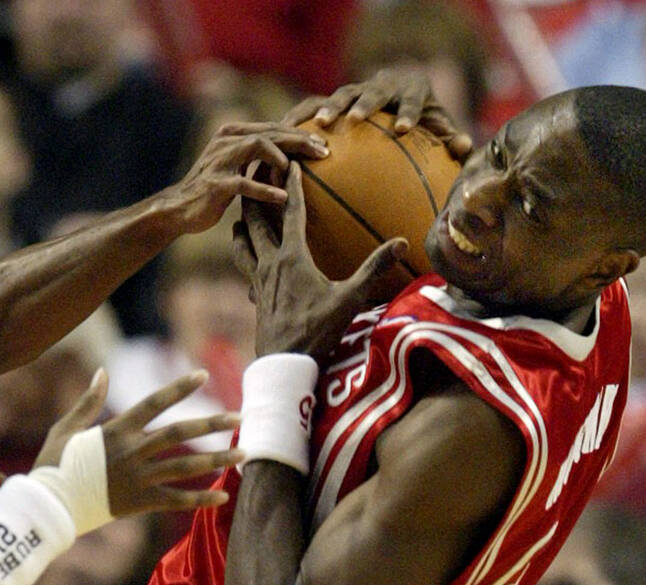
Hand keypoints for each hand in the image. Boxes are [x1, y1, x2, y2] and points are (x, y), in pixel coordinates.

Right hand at [36, 370, 242, 514]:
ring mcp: (137, 477)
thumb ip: (88, 400)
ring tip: (243, 454)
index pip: (154, 402)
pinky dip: (200, 499)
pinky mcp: (139, 502)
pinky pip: (176, 500)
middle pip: (180, 433)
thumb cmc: (53, 465)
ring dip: (217, 459)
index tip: (204, 375)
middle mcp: (132, 451)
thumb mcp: (66, 427)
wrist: (48, 506)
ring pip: (185, 466)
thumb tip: (102, 372)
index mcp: (116, 430)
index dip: (180, 388)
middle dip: (211, 424)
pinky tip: (223, 496)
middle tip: (239, 418)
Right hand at [159, 122, 330, 233]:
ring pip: (259, 147)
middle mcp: (226, 141)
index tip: (322, 144)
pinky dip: (266, 190)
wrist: (179, 209)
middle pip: (270, 132)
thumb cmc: (212, 190)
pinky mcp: (217, 184)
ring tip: (302, 171)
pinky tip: (283, 198)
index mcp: (232, 134)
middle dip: (300, 141)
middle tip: (324, 152)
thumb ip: (255, 156)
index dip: (299, 134)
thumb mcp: (234, 167)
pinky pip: (245, 183)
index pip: (272, 127)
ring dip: (284, 158)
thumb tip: (289, 154)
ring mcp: (219, 160)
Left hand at [235, 162, 410, 360]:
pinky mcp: (255, 297)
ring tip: (242, 211)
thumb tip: (403, 241)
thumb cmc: (318, 331)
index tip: (288, 161)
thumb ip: (374, 267)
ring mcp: (258, 281)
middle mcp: (269, 263)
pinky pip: (246, 269)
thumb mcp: (351, 298)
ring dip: (242, 224)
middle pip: (255, 219)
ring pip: (242, 243)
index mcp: (291, 257)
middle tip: (252, 172)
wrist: (284, 363)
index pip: (290, 211)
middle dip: (254, 192)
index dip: (290, 184)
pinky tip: (251, 259)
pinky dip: (245, 256)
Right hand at [281, 67, 471, 159]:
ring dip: (330, 107)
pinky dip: (301, 116)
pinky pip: (314, 105)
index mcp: (411, 89)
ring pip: (341, 94)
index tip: (402, 128)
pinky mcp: (336, 100)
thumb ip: (451, 138)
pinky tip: (282, 131)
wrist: (399, 96)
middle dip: (364, 103)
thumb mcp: (440, 127)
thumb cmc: (423, 119)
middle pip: (371, 91)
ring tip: (318, 124)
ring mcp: (356, 90)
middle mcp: (382, 85)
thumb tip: (464, 147)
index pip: (412, 99)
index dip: (408, 111)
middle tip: (355, 119)